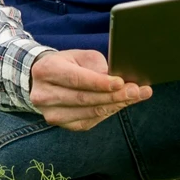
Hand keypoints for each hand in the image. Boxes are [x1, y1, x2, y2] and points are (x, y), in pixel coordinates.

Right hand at [29, 49, 151, 130]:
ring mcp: (50, 113)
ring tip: (135, 97)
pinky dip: (106, 113)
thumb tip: (117, 81)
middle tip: (137, 91)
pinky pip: (88, 121)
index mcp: (46, 70)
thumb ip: (96, 66)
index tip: (121, 83)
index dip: (100, 83)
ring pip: (88, 112)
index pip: (76, 79)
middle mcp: (44, 94)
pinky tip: (118, 105)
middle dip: (113, 96)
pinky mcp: (60, 124)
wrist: (43, 80)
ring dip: (114, 105)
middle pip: (84, 98)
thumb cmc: (65, 64)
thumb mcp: (78, 56)